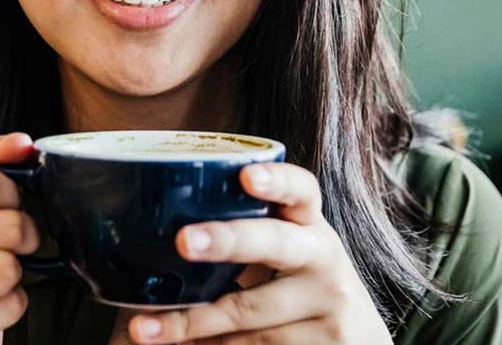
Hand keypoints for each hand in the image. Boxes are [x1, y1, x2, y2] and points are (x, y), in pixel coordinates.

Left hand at [127, 163, 391, 344]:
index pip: (302, 190)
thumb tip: (158, 226)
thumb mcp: (289, 252)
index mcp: (310, 224)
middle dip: (227, 240)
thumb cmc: (302, 284)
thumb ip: (250, 234)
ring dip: (193, 323)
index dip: (277, 180)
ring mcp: (328, 306)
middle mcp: (324, 258)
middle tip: (183, 241)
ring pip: (249, 312)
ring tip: (143, 329)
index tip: (246, 175)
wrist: (358, 339)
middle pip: (274, 244)